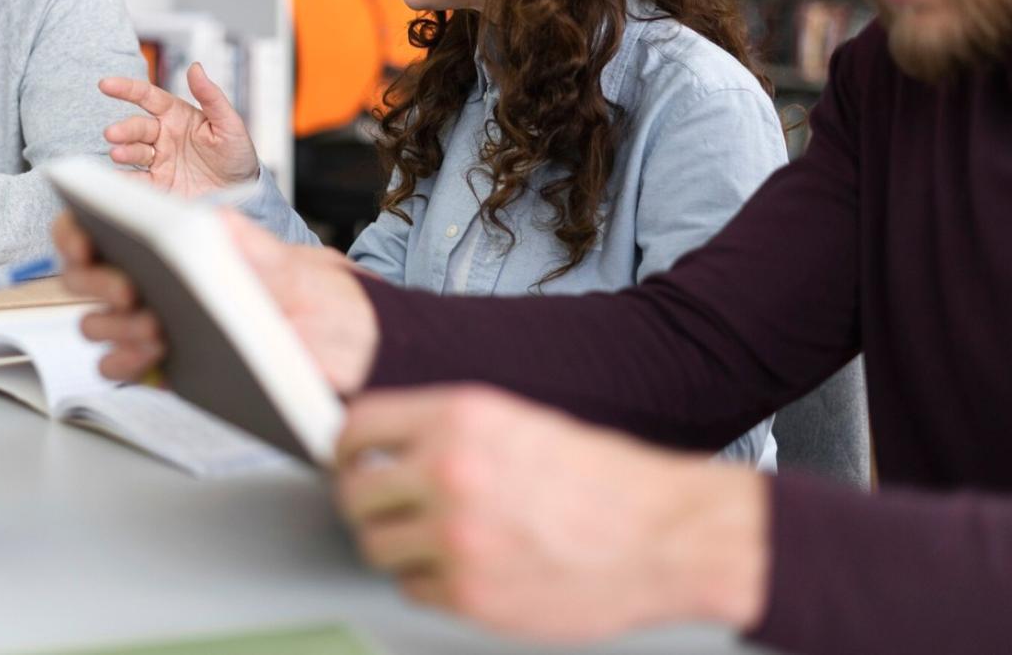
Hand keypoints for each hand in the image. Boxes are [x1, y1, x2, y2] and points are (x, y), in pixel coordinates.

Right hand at [54, 208, 379, 392]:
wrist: (349, 347)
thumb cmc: (314, 293)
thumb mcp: (287, 259)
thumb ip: (244, 240)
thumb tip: (200, 222)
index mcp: (172, 243)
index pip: (102, 229)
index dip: (77, 231)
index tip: (84, 236)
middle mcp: (156, 282)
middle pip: (88, 278)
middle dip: (97, 279)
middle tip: (129, 288)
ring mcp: (156, 325)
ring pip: (98, 325)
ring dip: (112, 325)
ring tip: (153, 324)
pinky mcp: (166, 368)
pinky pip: (123, 367)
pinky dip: (126, 362)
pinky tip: (152, 354)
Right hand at [101, 63, 259, 196]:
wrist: (242, 192)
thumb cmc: (236, 154)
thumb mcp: (230, 123)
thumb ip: (211, 96)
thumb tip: (195, 67)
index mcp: (177, 116)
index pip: (148, 97)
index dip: (127, 89)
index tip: (106, 85)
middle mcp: (163, 136)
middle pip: (138, 127)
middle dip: (124, 129)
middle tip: (112, 133)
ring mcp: (159, 160)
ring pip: (134, 152)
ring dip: (123, 151)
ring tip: (117, 153)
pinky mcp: (158, 185)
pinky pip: (137, 181)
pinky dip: (124, 179)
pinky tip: (115, 177)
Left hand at [335, 386, 769, 641]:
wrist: (665, 536)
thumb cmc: (602, 480)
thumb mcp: (518, 422)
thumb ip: (446, 432)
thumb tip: (385, 450)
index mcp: (460, 417)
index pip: (358, 426)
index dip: (346, 448)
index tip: (348, 460)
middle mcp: (450, 471)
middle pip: (354, 492)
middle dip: (363, 502)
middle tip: (382, 507)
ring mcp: (456, 537)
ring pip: (375, 546)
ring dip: (394, 545)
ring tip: (429, 540)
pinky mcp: (470, 594)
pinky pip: (412, 587)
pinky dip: (428, 581)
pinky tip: (464, 567)